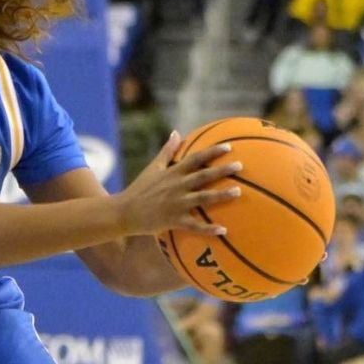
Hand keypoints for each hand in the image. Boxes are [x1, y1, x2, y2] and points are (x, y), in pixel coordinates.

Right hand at [116, 132, 240, 237]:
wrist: (124, 212)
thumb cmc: (140, 189)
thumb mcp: (153, 167)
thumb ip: (167, 151)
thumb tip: (176, 132)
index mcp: (173, 173)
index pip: (196, 158)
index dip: (212, 152)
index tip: (229, 147)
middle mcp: (176, 186)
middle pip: (203, 176)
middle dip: (222, 170)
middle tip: (240, 166)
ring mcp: (176, 204)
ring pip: (202, 198)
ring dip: (220, 195)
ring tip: (238, 192)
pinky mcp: (173, 220)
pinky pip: (194, 226)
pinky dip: (208, 229)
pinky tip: (223, 230)